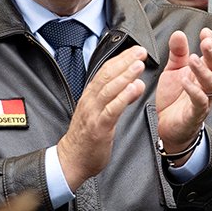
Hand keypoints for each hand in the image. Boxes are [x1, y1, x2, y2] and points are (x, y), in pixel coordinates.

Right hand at [56, 46, 147, 190]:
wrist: (71, 160)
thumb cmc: (85, 138)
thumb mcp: (99, 114)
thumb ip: (115, 99)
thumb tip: (133, 85)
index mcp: (90, 97)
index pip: (105, 72)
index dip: (120, 59)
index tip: (135, 50)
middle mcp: (90, 102)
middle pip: (107, 76)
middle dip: (125, 62)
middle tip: (140, 52)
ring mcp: (93, 114)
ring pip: (109, 90)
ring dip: (125, 76)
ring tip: (139, 65)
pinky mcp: (99, 127)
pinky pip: (111, 109)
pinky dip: (123, 98)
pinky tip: (133, 89)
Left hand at [155, 27, 211, 155]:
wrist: (167, 126)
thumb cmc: (173, 99)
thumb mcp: (173, 71)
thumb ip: (177, 53)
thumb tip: (178, 34)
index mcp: (204, 72)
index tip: (205, 32)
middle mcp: (207, 84)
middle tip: (205, 41)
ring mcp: (203, 98)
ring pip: (211, 82)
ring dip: (203, 69)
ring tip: (192, 59)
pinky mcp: (195, 112)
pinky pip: (199, 100)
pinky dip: (193, 90)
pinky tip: (185, 81)